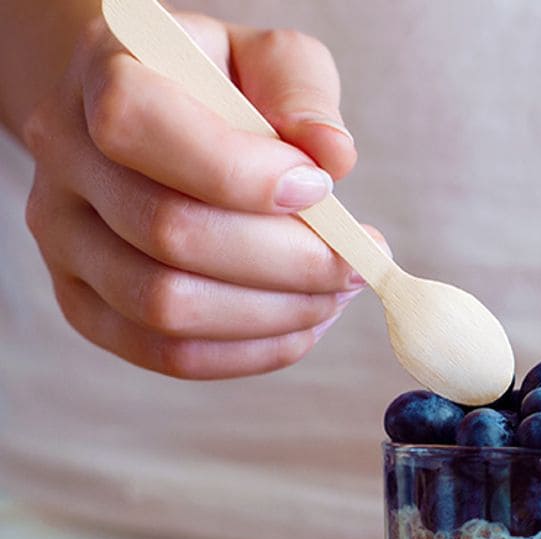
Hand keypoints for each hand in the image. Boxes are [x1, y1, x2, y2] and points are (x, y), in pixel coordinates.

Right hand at [21, 11, 373, 377]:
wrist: (155, 124)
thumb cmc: (221, 91)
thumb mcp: (268, 61)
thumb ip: (301, 93)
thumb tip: (332, 157)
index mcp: (103, 72)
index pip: (141, 124)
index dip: (241, 172)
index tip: (322, 190)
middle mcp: (66, 159)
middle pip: (169, 234)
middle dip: (287, 260)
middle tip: (356, 262)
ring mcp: (65, 242)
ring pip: (167, 307)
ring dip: (275, 313)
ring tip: (335, 293)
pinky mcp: (86, 307)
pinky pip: (171, 356)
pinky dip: (253, 351)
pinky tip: (302, 323)